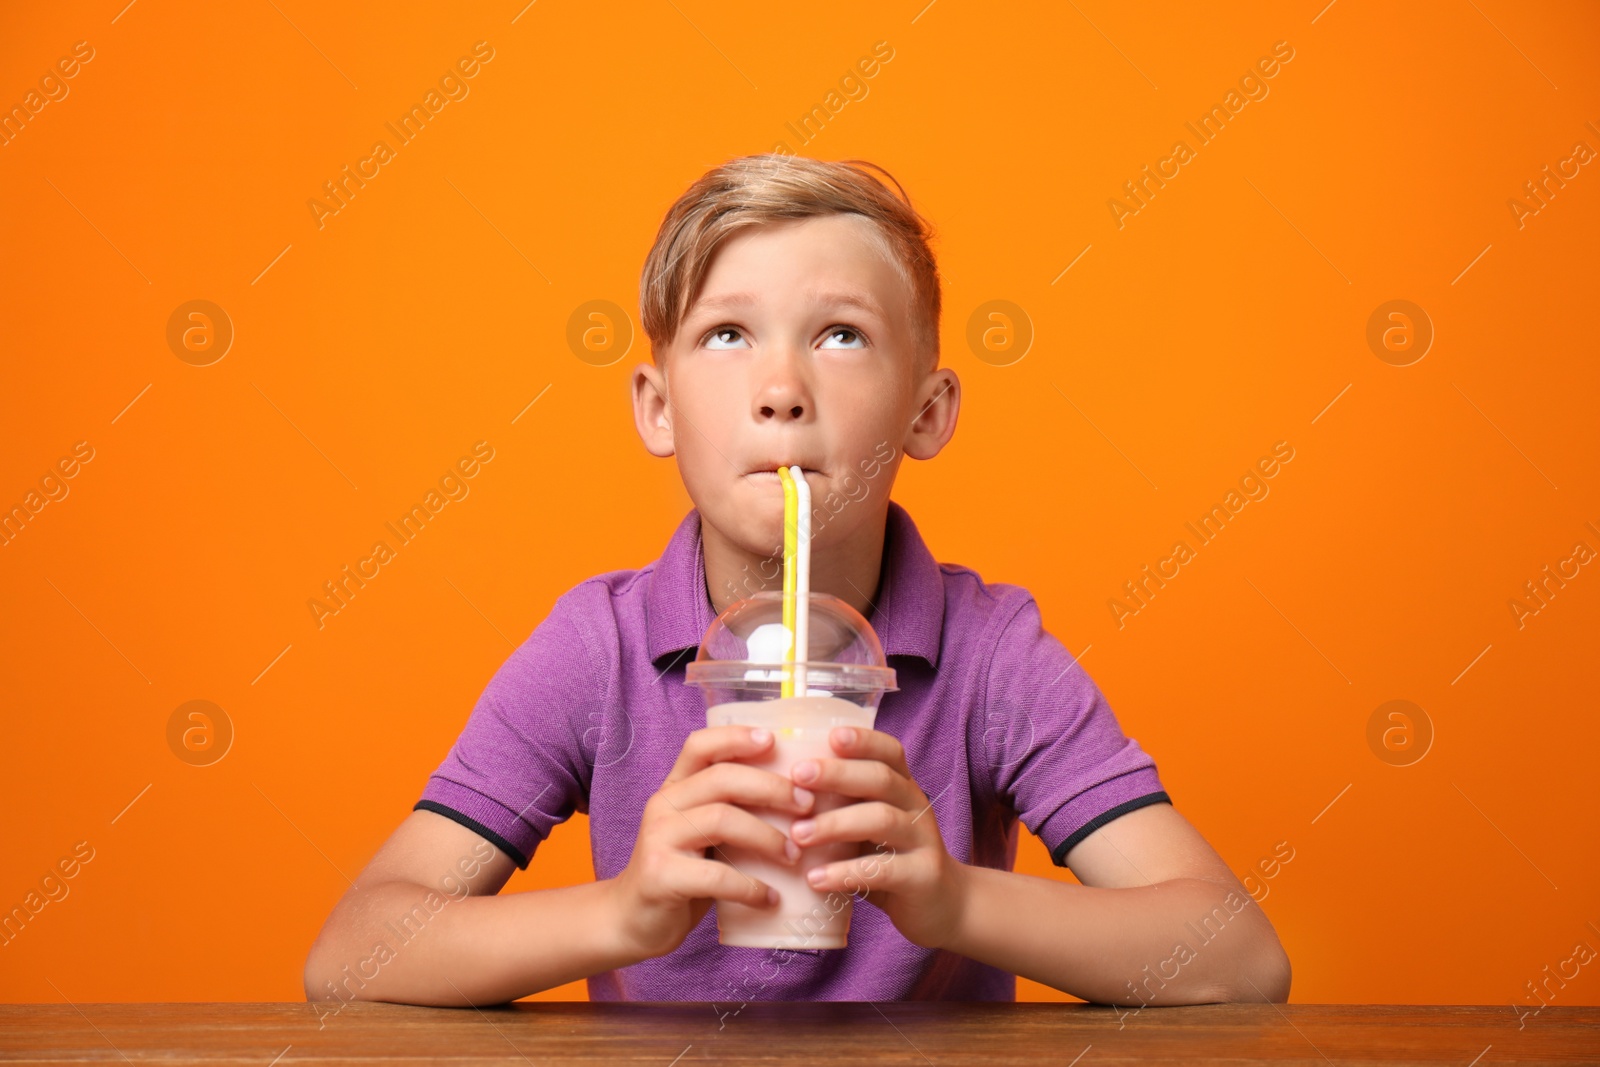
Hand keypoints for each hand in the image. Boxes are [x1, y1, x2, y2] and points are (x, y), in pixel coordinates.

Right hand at [610, 725, 816, 960]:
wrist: (635, 920)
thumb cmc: (683, 872)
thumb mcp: (701, 832)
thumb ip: (730, 809)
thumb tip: (799, 795)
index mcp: (675, 788)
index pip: (700, 745)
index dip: (736, 737)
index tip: (774, 741)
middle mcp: (663, 805)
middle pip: (722, 779)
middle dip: (771, 788)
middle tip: (807, 806)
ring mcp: (659, 839)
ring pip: (722, 820)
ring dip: (768, 837)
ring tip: (794, 856)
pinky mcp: (661, 876)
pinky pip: (717, 876)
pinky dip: (751, 887)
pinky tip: (770, 898)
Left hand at [787, 726, 966, 949]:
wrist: (944, 905)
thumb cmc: (890, 859)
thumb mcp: (870, 826)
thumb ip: (841, 806)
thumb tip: (779, 787)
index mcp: (902, 787)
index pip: (890, 751)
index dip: (863, 740)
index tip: (830, 735)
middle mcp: (916, 806)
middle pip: (881, 779)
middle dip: (837, 774)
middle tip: (797, 776)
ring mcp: (923, 841)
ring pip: (881, 820)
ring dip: (835, 824)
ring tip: (798, 835)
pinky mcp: (922, 877)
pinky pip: (883, 870)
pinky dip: (845, 873)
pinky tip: (816, 878)